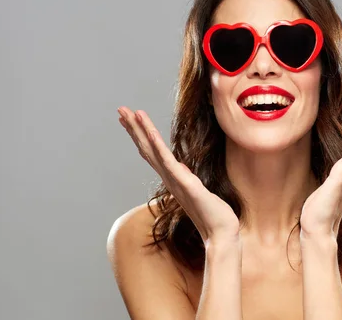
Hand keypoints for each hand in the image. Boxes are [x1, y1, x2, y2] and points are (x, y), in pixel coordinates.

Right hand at [117, 107, 240, 244]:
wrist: (221, 233)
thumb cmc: (212, 214)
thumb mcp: (197, 191)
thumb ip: (186, 179)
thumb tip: (182, 168)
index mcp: (172, 178)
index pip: (152, 152)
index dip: (140, 134)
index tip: (130, 118)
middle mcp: (169, 178)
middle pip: (146, 148)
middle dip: (133, 128)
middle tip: (120, 109)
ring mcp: (175, 181)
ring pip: (153, 151)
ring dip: (141, 131)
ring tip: (130, 113)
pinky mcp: (186, 184)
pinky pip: (168, 162)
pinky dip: (157, 146)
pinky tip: (149, 131)